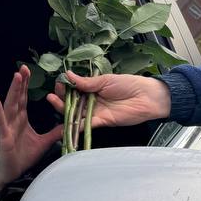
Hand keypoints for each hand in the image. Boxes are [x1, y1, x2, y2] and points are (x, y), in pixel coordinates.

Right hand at [0, 65, 62, 194]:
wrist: (10, 171)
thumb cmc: (23, 156)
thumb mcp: (44, 142)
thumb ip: (55, 132)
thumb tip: (68, 124)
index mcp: (21, 119)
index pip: (24, 98)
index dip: (27, 84)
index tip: (29, 71)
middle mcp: (13, 119)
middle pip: (18, 97)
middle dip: (21, 82)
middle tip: (24, 67)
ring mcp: (7, 126)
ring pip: (10, 105)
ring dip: (13, 90)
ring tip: (16, 77)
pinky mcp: (3, 135)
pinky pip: (0, 121)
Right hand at [47, 71, 171, 128]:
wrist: (147, 97)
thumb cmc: (129, 84)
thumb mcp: (105, 80)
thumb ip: (87, 82)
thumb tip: (68, 75)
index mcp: (93, 88)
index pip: (74, 88)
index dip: (65, 87)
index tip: (59, 83)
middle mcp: (92, 100)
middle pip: (73, 102)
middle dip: (61, 98)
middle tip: (53, 95)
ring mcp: (96, 112)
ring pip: (76, 113)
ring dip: (64, 110)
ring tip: (53, 102)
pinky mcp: (102, 122)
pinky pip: (86, 124)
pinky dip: (76, 125)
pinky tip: (66, 124)